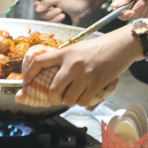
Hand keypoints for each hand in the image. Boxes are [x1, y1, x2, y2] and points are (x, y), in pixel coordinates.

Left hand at [19, 30, 135, 108]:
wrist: (122, 44)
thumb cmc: (101, 46)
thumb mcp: (79, 48)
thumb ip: (67, 59)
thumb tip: (56, 76)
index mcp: (66, 52)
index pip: (39, 62)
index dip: (29, 74)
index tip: (25, 83)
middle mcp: (72, 63)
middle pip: (53, 89)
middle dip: (53, 98)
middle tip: (56, 99)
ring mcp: (84, 74)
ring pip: (68, 99)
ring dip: (70, 101)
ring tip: (75, 95)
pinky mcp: (96, 83)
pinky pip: (83, 101)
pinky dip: (83, 102)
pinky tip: (87, 96)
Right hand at [34, 0, 87, 23]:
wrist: (81, 9)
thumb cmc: (71, 1)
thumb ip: (47, 1)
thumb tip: (38, 8)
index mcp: (46, 0)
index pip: (36, 4)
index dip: (42, 7)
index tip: (50, 6)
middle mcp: (47, 8)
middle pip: (41, 14)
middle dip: (51, 13)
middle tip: (59, 9)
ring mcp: (51, 16)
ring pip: (46, 21)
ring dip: (55, 18)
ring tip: (62, 13)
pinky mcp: (55, 22)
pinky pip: (52, 25)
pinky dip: (58, 22)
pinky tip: (63, 18)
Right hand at [112, 0, 147, 18]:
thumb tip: (114, 6)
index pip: (116, 7)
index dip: (123, 12)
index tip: (131, 12)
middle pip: (126, 14)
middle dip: (137, 7)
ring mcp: (135, 4)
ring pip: (137, 15)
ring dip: (145, 6)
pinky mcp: (144, 8)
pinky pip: (145, 16)